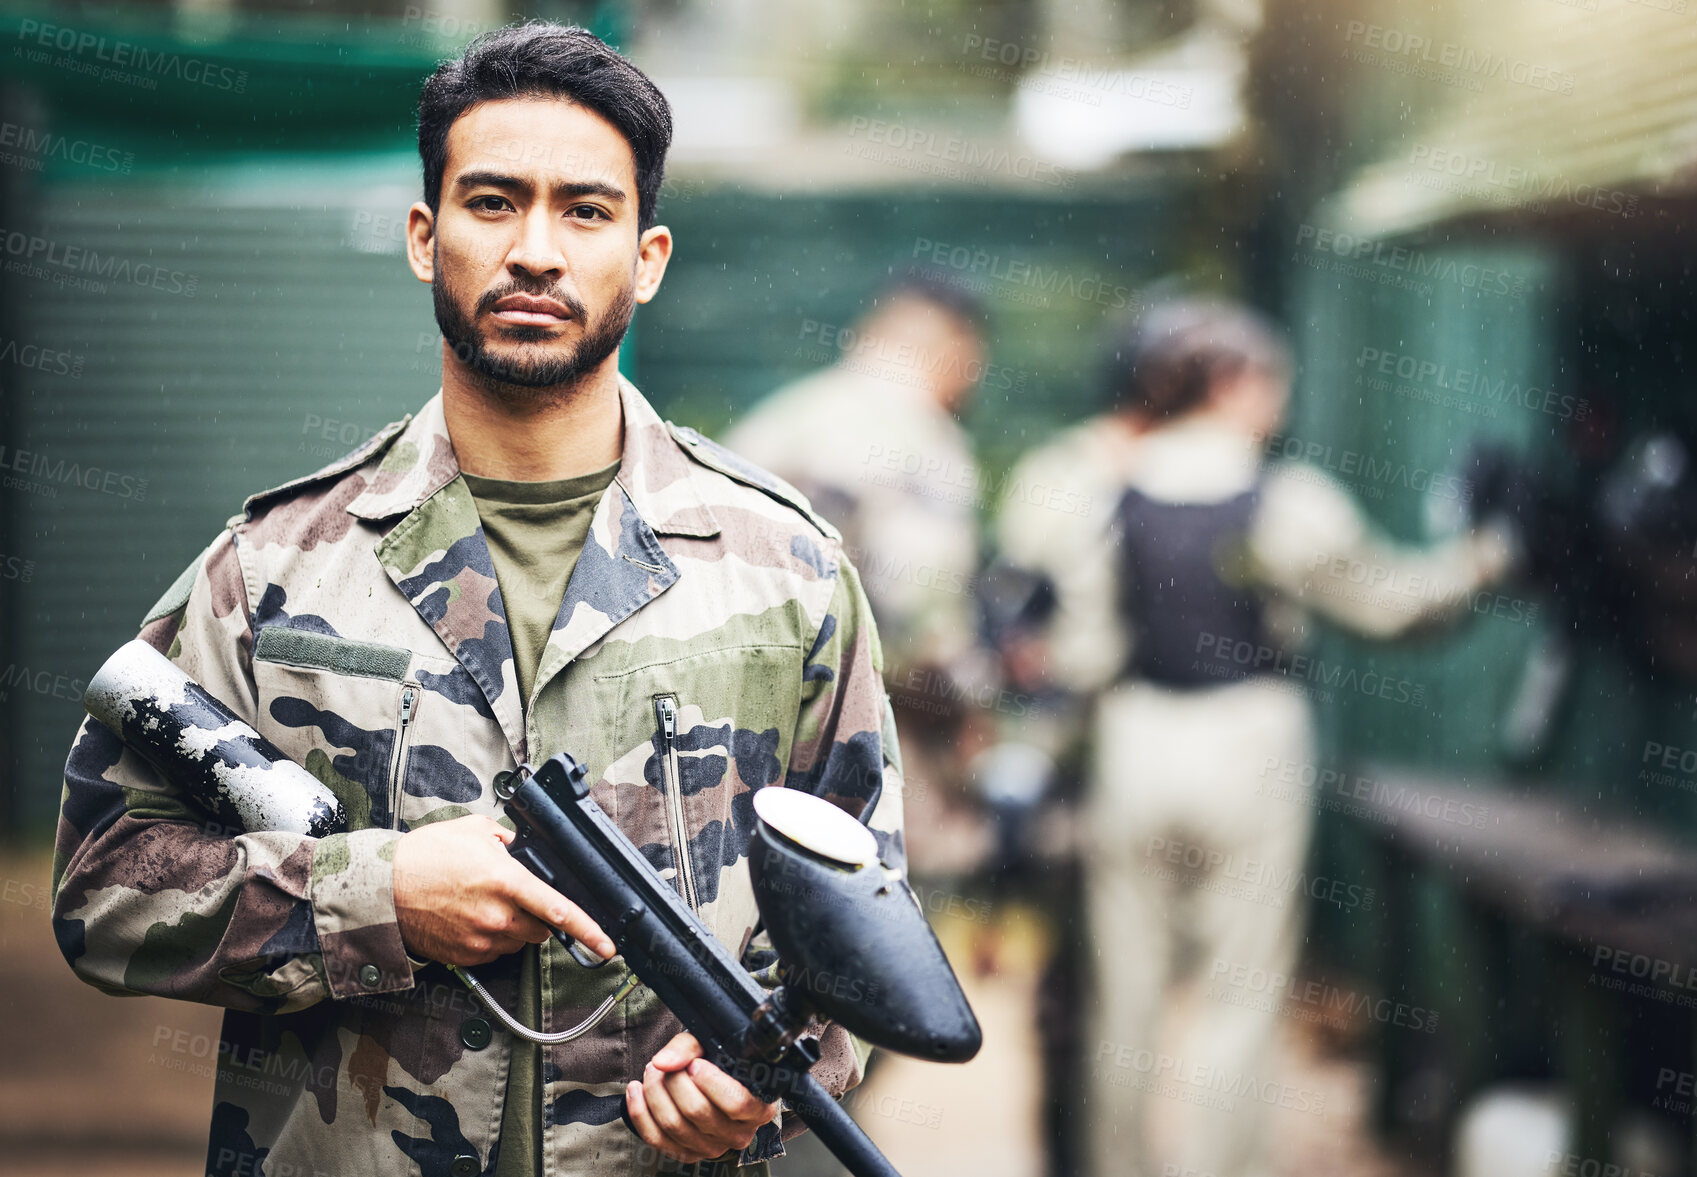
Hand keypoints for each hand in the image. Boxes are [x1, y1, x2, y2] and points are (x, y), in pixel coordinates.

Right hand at [392, 814, 613, 966]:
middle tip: (515, 897)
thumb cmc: (424, 856)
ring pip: (519, 941)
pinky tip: (470, 919)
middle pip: (542, 928)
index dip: (588, 930)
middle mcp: (497, 916)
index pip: (558, 909)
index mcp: (506, 882)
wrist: (382, 888)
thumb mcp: (473, 830)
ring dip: (515, 927)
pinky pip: (494, 952)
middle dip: (540, 915)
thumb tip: (523, 849)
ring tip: (484, 904)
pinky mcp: (465, 957)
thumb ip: (508, 840)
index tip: (607, 945)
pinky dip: (491, 939)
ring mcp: (481, 940)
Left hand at [626, 1032, 780, 1163]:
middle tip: (664, 1063)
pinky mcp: (687, 1154)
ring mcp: (712, 1148)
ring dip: (654, 1093)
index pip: (736, 1102)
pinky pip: (656, 1138)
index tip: (695, 1064)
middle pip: (698, 1111)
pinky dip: (640, 1112)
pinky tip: (636, 1091)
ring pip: (674, 1124)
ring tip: (651, 1071)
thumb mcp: (711, 1045)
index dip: (711, 1082)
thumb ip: (689, 1047)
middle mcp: (738, 1134)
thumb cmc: (718, 1063)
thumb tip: (664, 1061)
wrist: (711, 1080)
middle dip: (674, 1081)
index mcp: (758, 1108)